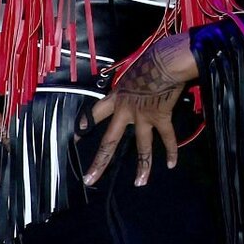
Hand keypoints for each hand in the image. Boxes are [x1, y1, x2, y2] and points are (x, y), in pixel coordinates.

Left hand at [82, 33, 195, 186]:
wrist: (165, 61)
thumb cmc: (149, 60)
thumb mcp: (132, 72)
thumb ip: (130, 85)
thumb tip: (136, 86)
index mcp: (116, 98)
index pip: (93, 115)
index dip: (82, 128)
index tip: (73, 140)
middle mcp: (125, 111)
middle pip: (109, 141)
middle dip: (100, 161)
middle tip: (90, 179)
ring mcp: (143, 116)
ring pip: (141, 146)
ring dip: (142, 166)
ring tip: (140, 182)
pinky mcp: (161, 116)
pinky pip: (166, 137)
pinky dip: (170, 150)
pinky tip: (171, 164)